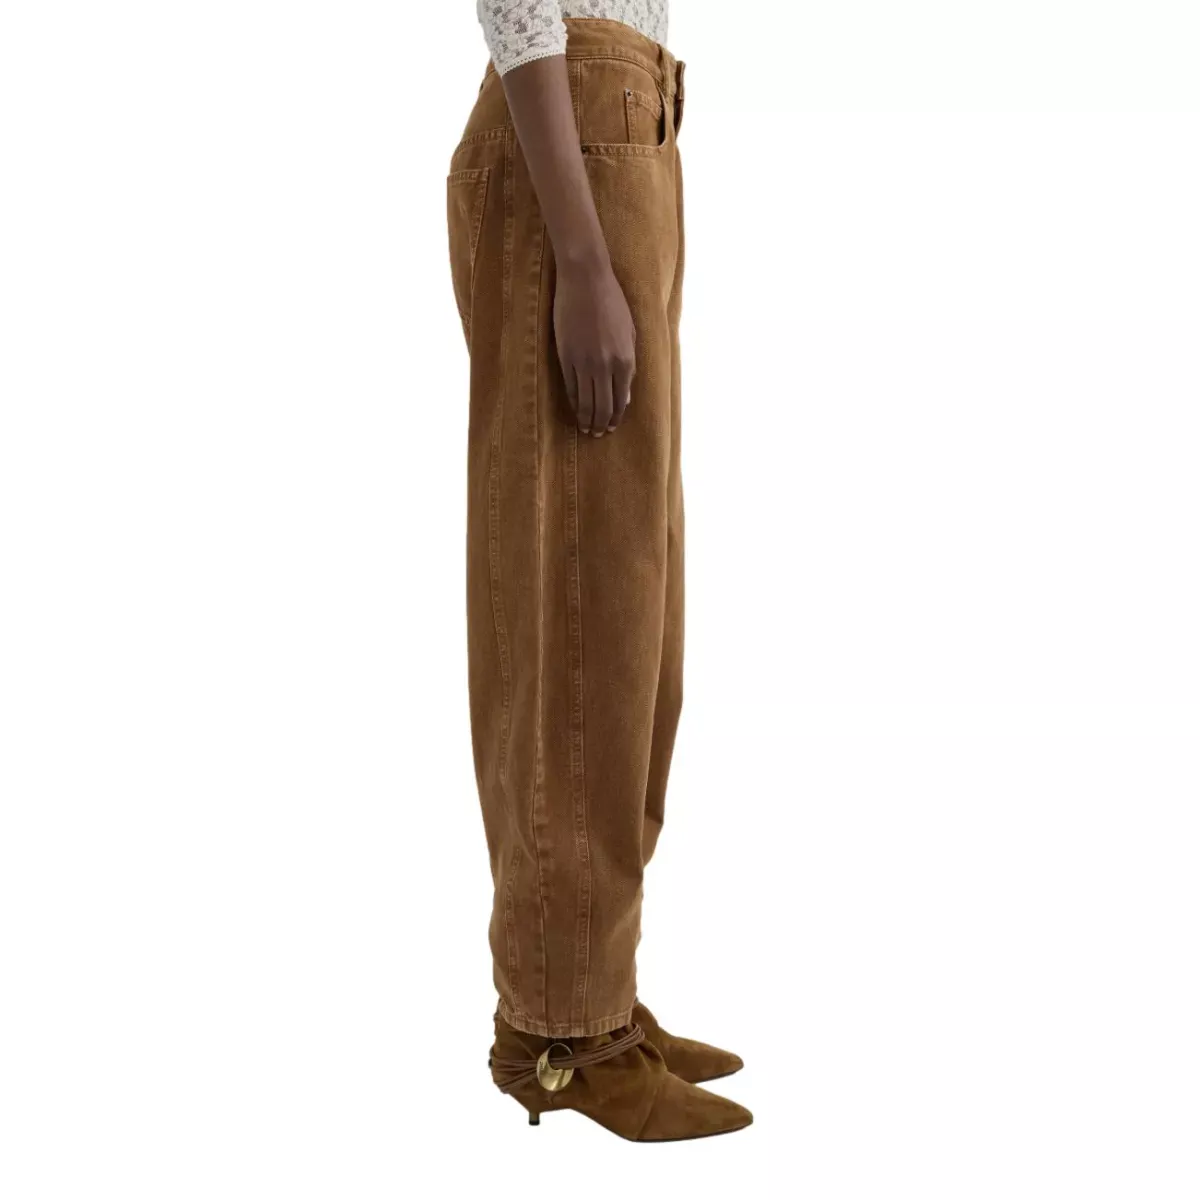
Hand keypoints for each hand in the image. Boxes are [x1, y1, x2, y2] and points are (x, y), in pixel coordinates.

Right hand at [553, 260, 635, 436]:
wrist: (586, 279)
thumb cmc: (612, 301)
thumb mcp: (630, 332)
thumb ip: (629, 365)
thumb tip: (626, 394)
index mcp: (626, 360)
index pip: (622, 400)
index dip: (616, 417)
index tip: (612, 427)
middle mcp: (607, 366)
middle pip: (604, 407)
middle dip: (602, 424)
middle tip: (598, 434)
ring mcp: (585, 363)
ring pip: (586, 402)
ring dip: (587, 419)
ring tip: (586, 428)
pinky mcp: (566, 357)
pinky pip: (571, 388)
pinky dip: (574, 402)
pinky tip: (575, 409)